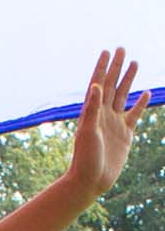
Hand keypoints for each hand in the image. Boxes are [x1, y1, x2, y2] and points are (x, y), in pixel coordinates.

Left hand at [68, 48, 147, 198]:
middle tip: (121, 49)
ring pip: (123, 96)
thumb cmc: (85, 158)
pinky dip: (140, 103)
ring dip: (128, 80)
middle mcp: (103, 115)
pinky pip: (134, 114)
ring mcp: (115, 123)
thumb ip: (92, 109)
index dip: (102, 67)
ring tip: (135, 63)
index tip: (106, 51)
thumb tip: (96, 86)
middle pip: (111, 85)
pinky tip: (146, 92)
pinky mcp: (125, 134)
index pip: (97, 84)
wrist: (91, 181)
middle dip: (116, 68)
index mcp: (92, 112)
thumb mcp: (88, 132)